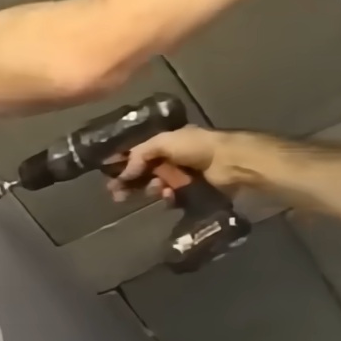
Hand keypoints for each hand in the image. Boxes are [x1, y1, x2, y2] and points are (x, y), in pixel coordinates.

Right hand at [107, 127, 235, 203]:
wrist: (231, 164)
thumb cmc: (198, 147)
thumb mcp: (165, 142)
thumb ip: (141, 154)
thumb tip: (124, 173)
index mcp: (168, 142)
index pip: (140, 152)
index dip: (124, 163)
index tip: (109, 174)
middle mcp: (174, 158)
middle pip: (144, 171)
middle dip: (129, 181)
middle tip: (115, 193)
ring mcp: (182, 176)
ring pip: (156, 186)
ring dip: (149, 190)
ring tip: (153, 191)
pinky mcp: (191, 193)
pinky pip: (172, 198)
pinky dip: (168, 198)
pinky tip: (169, 196)